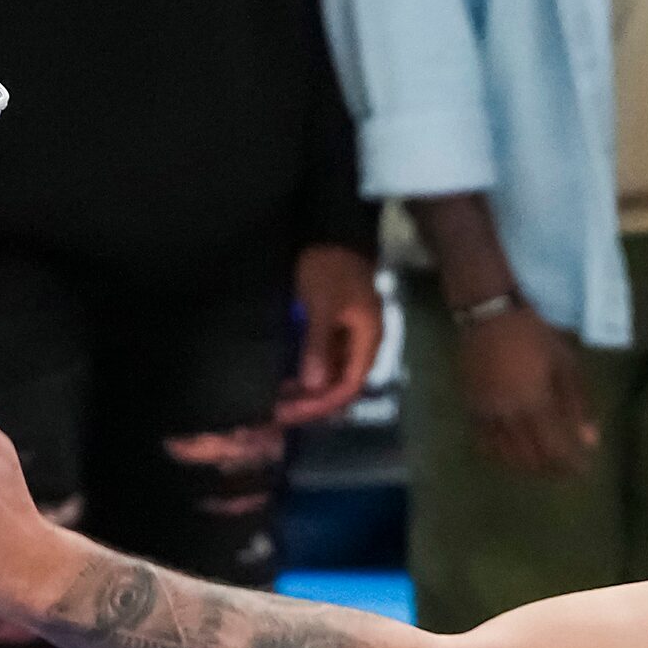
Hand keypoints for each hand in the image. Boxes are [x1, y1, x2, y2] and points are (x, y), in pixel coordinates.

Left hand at [278, 244, 382, 424]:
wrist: (332, 233)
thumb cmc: (330, 269)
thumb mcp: (323, 306)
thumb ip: (319, 345)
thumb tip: (313, 385)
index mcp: (368, 340)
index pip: (349, 386)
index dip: (322, 404)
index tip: (292, 413)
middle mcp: (363, 343)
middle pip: (341, 385)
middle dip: (313, 402)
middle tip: (280, 412)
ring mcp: (350, 336)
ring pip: (332, 375)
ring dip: (309, 390)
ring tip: (279, 401)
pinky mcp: (336, 328)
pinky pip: (325, 360)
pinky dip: (308, 373)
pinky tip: (287, 379)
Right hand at [453, 300, 596, 475]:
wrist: (490, 315)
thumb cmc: (534, 336)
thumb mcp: (565, 364)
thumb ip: (578, 404)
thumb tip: (591, 441)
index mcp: (535, 403)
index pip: (555, 449)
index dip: (570, 464)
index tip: (582, 469)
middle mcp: (509, 416)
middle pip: (531, 458)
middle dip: (550, 469)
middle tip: (564, 469)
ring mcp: (486, 414)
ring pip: (506, 456)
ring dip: (526, 467)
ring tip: (542, 465)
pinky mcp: (471, 408)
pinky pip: (484, 444)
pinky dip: (500, 456)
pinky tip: (512, 455)